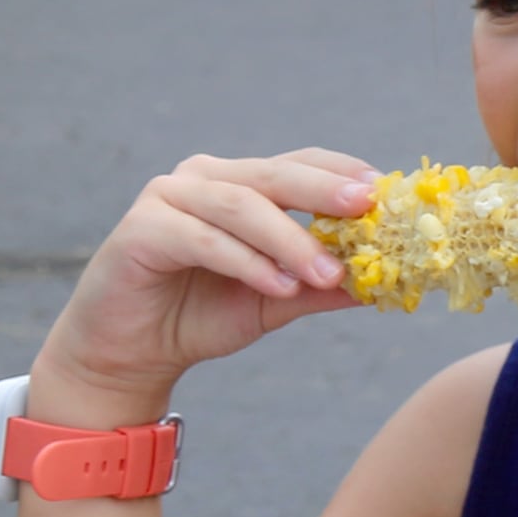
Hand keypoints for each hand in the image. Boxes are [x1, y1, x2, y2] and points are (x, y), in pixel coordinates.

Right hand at [33, 150, 374, 424]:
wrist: (132, 353)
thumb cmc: (202, 316)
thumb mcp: (277, 299)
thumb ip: (322, 286)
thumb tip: (385, 283)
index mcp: (240, 183)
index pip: (300, 163)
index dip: (342, 173)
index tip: (384, 193)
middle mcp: (204, 178)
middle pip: (274, 174)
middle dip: (324, 192)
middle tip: (367, 209)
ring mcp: (168, 198)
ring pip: (241, 207)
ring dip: (290, 240)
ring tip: (328, 273)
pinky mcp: (140, 229)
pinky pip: (203, 239)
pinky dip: (247, 262)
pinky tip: (279, 285)